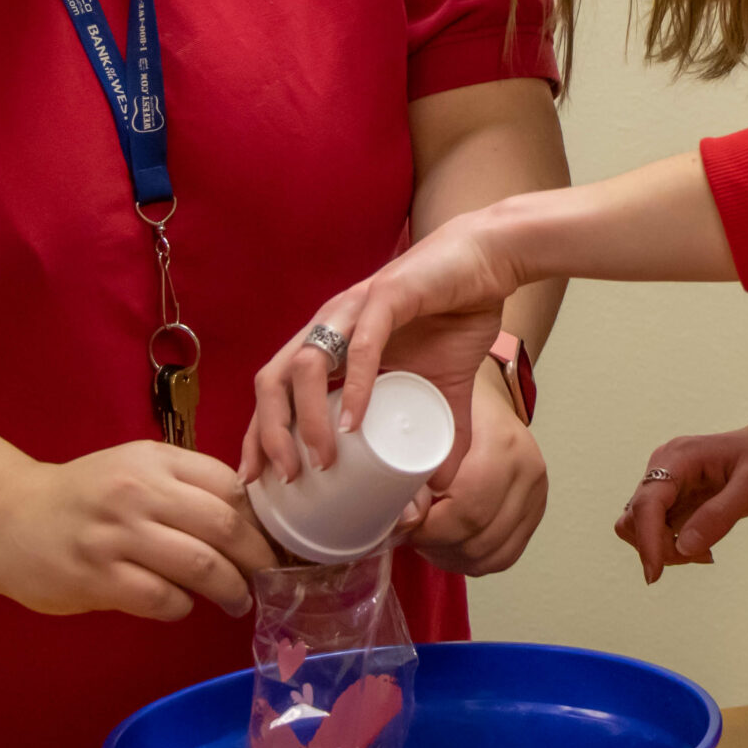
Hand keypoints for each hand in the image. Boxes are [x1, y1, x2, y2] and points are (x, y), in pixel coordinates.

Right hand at [0, 443, 275, 619]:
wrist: (6, 518)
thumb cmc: (83, 496)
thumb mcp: (134, 468)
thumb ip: (185, 485)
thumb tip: (251, 517)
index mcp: (155, 460)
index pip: (229, 485)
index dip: (261, 518)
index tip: (275, 541)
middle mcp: (139, 492)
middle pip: (225, 526)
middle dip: (258, 558)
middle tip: (268, 577)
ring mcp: (117, 536)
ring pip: (201, 566)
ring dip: (230, 589)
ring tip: (237, 601)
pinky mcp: (98, 577)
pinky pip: (162, 599)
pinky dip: (182, 607)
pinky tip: (181, 606)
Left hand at [245, 210, 526, 485]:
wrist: (490, 261)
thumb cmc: (457, 315)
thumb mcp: (445, 389)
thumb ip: (441, 433)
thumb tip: (440, 486)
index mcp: (332, 344)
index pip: (277, 392)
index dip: (260, 435)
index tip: (256, 479)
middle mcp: (330, 325)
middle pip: (273, 380)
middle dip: (268, 433)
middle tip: (285, 478)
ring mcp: (354, 309)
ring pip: (305, 364)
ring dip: (306, 417)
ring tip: (322, 460)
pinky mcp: (387, 295)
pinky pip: (361, 344)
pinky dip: (354, 385)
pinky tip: (355, 422)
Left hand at [401, 368, 548, 574]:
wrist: (487, 397)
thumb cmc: (454, 401)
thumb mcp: (429, 418)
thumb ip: (416, 462)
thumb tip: (406, 516)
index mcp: (504, 443)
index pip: (469, 508)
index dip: (431, 528)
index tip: (404, 524)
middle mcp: (529, 470)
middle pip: (480, 537)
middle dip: (437, 546)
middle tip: (410, 535)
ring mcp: (538, 493)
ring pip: (493, 554)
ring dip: (454, 558)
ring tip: (428, 543)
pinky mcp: (536, 510)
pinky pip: (506, 555)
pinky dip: (474, 560)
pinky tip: (450, 548)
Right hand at [615, 393, 747, 582]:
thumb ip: (719, 516)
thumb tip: (682, 548)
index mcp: (679, 457)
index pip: (647, 503)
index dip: (647, 540)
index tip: (655, 575)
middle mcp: (664, 467)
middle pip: (635, 518)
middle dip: (658, 547)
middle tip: (704, 557)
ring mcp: (667, 483)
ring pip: (639, 526)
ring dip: (663, 549)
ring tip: (706, 553)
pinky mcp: (674, 498)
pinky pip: (657, 529)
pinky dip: (672, 546)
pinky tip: (704, 547)